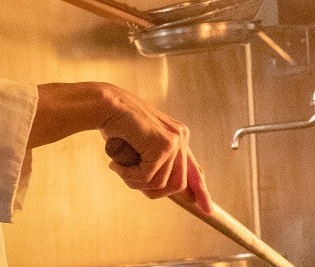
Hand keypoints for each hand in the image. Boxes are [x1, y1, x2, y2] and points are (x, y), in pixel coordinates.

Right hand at [96, 89, 211, 212]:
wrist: (108, 106)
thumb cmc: (119, 126)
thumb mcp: (142, 147)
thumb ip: (155, 163)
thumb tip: (163, 188)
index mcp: (179, 137)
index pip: (194, 170)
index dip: (201, 191)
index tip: (206, 208)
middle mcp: (181, 137)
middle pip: (177, 184)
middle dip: (153, 191)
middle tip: (130, 180)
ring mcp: (175, 141)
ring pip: (160, 183)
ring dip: (135, 182)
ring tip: (120, 167)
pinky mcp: (163, 145)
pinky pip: (146, 177)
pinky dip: (128, 175)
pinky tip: (117, 163)